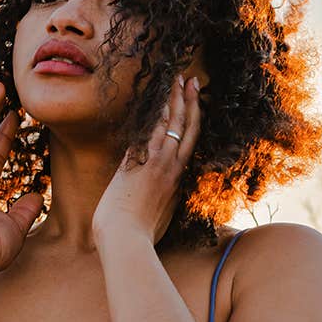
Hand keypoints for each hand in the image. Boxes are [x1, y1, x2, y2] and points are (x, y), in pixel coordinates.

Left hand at [93, 74, 201, 245]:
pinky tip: (161, 96)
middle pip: (187, 129)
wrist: (126, 242)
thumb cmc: (136, 237)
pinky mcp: (142, 163)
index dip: (193, 123)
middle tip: (193, 81)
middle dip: (191, 103)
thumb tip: (154, 202)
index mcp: (176, 182)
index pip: (188, 145)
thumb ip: (158, 204)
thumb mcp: (155, 218)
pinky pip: (154, 131)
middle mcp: (172, 170)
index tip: (195, 107)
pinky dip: (159, 113)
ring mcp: (159, 165)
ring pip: (173, 125)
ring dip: (176, 100)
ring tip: (179, 79)